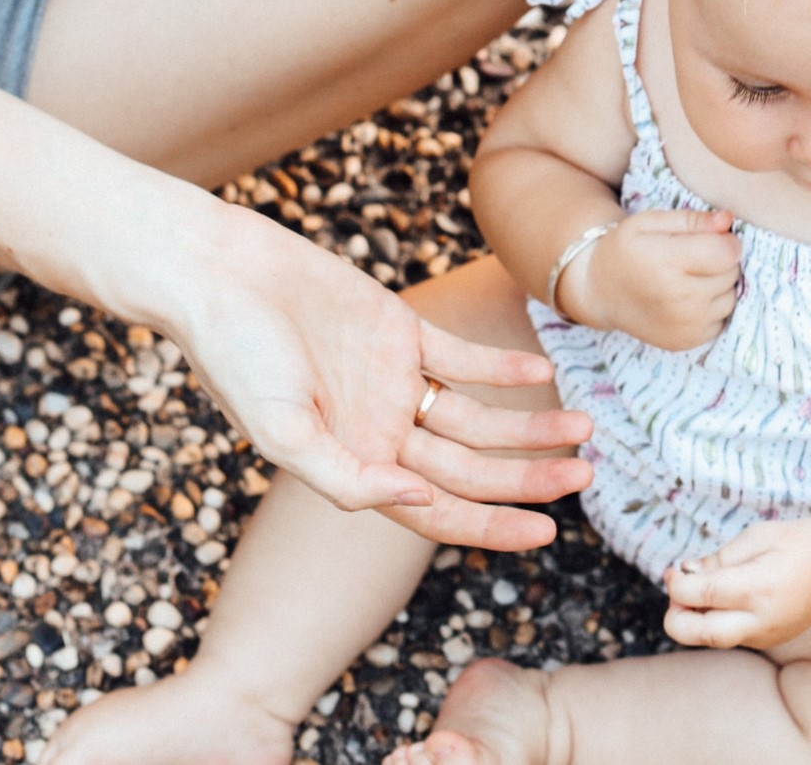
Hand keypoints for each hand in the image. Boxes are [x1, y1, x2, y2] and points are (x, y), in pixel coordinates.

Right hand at [169, 203, 592, 547]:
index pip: (440, 512)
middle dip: (529, 478)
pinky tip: (543, 371)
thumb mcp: (282, 432)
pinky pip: (464, 357)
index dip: (493, 527)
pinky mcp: (401, 330)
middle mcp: (381, 431)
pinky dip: (503, 365)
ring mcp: (394, 381)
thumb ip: (346, 478)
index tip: (548, 534)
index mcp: (354, 466)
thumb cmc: (237, 357)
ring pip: (478, 416)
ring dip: (530, 424)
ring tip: (584, 428)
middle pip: (472, 468)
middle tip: (586, 477)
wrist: (224, 276)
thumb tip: (419, 504)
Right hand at [563, 207, 739, 349]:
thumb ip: (691, 220)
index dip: (725, 240)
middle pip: (731, 273)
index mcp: (668, 263)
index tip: (711, 238)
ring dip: (719, 286)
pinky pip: (721, 320)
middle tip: (695, 257)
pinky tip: (689, 298)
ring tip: (691, 277)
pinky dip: (712, 308)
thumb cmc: (626, 249)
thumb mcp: (649, 222)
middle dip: (721, 261)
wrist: (600, 293)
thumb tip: (727, 220)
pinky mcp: (687, 342)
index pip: (727, 252)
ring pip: (730, 298)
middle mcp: (679, 299)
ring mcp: (684, 325)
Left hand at [664, 517, 810, 648]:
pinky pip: (729, 637)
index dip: (678, 586)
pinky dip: (713, 622)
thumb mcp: (756, 537)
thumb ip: (719, 558)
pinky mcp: (765, 641)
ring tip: (695, 593)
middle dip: (675, 617)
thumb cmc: (794, 543)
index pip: (703, 595)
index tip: (673, 571)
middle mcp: (760, 619)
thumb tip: (684, 573)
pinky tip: (717, 600)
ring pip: (712, 640)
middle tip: (676, 592)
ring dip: (692, 622)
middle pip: (700, 634)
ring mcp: (763, 635)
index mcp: (757, 586)